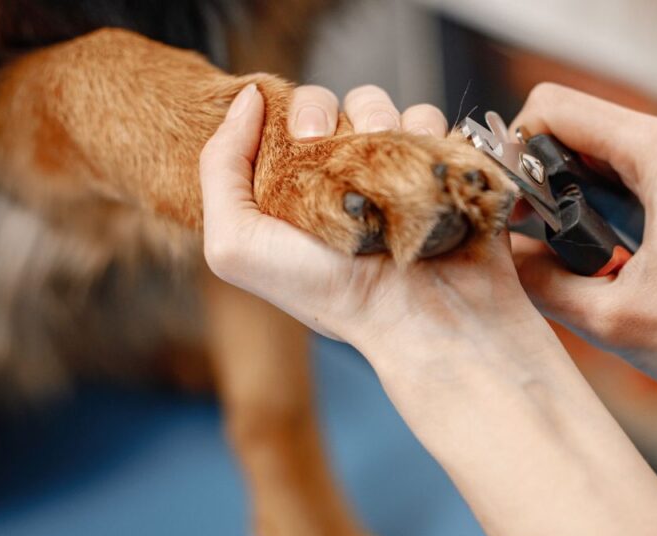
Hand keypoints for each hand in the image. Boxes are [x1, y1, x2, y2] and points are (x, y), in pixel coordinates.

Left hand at [199, 83, 540, 355]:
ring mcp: (392, 172)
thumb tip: (249, 98)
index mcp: (295, 190)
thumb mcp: (235, 246)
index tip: (301, 135)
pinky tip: (418, 167)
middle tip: (331, 143)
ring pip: (381, 105)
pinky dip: (425, 131)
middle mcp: (343, 179)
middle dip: (328, 110)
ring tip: (383, 164)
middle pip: (330, 104)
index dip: (291, 113)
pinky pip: (430, 123)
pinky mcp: (438, 168)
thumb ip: (219, 169)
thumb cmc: (326, 291)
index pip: (285, 119)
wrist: (416, 315)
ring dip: (380, 117)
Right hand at [510, 83, 656, 389]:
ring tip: (558, 237)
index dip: (516, 147)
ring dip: (566, 179)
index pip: (556, 108)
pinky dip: (596, 188)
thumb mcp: (607, 317)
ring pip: (600, 138)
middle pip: (577, 118)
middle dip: (538, 165)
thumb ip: (538, 279)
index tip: (509, 198)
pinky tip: (593, 237)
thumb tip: (500, 253)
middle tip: (526, 223)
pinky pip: (627, 160)